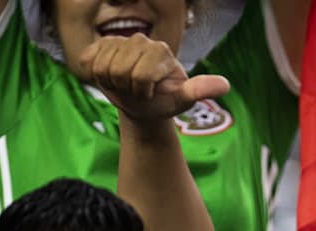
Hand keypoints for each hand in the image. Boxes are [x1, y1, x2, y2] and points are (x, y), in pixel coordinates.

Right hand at [79, 34, 230, 121]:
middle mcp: (142, 40)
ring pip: (103, 66)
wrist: (143, 104)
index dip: (142, 92)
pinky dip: (95, 75)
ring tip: (125, 85)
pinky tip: (110, 77)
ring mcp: (120, 40)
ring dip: (112, 83)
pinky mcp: (102, 45)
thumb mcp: (182, 100)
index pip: (140, 75)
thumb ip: (200, 91)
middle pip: (120, 70)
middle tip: (137, 91)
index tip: (150, 94)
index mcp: (162, 51)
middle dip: (127, 88)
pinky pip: (89, 62)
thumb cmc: (164, 102)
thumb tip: (225, 85)